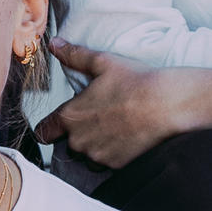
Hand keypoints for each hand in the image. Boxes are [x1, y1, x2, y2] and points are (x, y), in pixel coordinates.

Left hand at [44, 44, 211, 171]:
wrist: (167, 105)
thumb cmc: (135, 82)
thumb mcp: (102, 63)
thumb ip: (74, 55)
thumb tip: (54, 44)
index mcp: (71, 116)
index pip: (43, 132)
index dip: (48, 128)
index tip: (55, 125)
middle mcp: (79, 141)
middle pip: (68, 144)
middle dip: (78, 135)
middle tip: (99, 119)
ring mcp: (98, 156)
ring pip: (88, 156)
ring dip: (95, 146)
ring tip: (114, 128)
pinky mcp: (116, 166)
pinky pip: (107, 163)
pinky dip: (113, 153)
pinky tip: (126, 137)